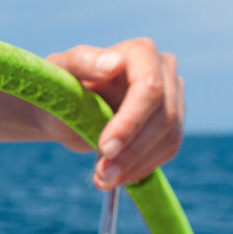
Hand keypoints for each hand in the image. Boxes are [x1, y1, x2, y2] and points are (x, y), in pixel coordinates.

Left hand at [46, 38, 184, 189]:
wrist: (63, 109)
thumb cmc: (60, 84)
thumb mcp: (60, 70)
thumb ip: (82, 61)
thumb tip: (113, 64)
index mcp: (140, 53)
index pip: (149, 89)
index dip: (131, 122)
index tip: (104, 148)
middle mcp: (163, 71)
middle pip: (164, 117)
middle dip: (132, 152)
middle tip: (102, 176)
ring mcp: (171, 98)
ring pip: (169, 137)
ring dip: (136, 165)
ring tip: (104, 180)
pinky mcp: (171, 123)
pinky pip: (167, 150)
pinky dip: (142, 168)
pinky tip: (118, 178)